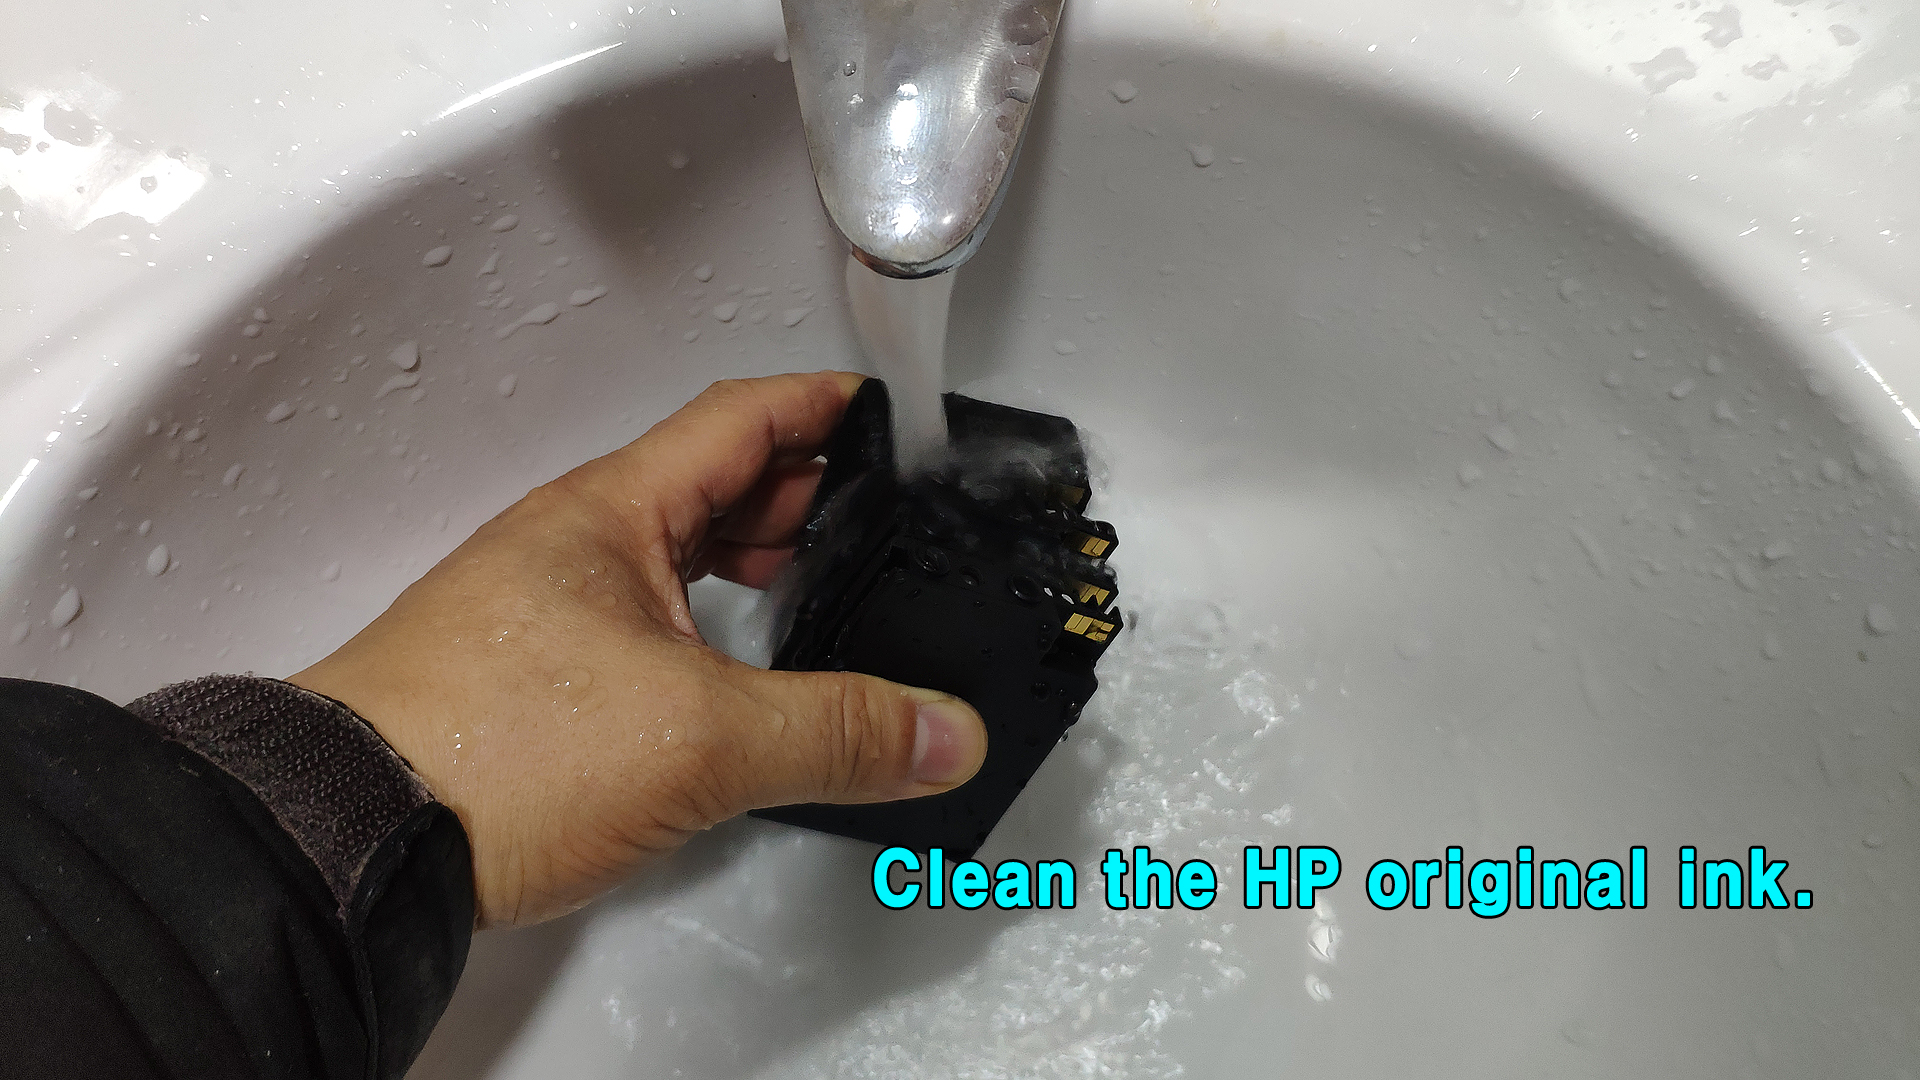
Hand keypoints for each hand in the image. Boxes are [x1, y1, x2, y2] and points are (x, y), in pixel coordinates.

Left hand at [288, 372, 987, 927]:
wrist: (350, 838)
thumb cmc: (489, 751)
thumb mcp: (704, 739)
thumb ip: (838, 731)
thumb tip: (943, 731)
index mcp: (611, 512)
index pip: (738, 418)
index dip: (822, 406)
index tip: (881, 407)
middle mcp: (569, 545)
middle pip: (705, 483)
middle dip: (794, 495)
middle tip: (867, 519)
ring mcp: (538, 609)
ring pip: (665, 552)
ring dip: (742, 559)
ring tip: (806, 590)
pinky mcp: (521, 679)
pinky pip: (632, 617)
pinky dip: (695, 622)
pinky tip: (718, 674)